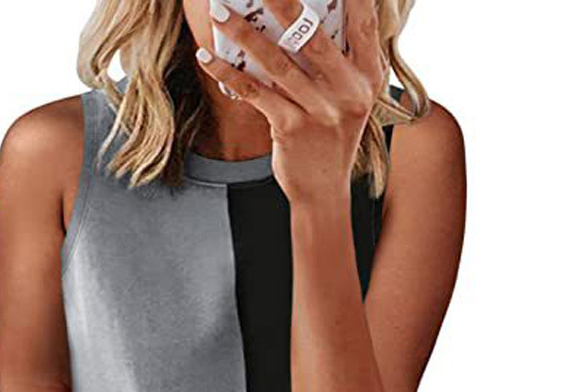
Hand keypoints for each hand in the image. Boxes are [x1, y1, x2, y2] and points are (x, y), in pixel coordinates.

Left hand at [196, 0, 386, 204]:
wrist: (324, 190)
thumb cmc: (331, 137)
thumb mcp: (349, 98)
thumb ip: (338, 62)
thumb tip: (303, 17)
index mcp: (367, 76)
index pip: (363, 21)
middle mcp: (348, 91)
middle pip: (312, 34)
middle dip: (282, 0)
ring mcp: (319, 111)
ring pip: (276, 61)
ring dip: (243, 33)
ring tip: (219, 10)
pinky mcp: (291, 128)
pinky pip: (254, 92)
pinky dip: (228, 73)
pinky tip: (207, 58)